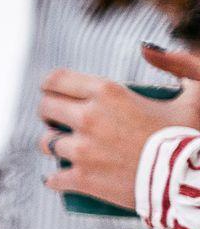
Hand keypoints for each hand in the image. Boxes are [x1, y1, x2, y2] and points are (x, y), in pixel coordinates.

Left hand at [39, 45, 199, 209]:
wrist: (189, 179)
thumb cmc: (191, 135)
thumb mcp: (195, 94)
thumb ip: (179, 64)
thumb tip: (147, 48)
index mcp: (108, 92)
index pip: (56, 80)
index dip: (50, 85)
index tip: (53, 92)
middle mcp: (89, 118)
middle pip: (45, 108)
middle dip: (48, 113)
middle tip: (59, 121)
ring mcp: (82, 150)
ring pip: (46, 143)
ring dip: (52, 145)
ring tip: (63, 149)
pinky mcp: (82, 179)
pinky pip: (53, 178)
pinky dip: (55, 179)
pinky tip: (58, 179)